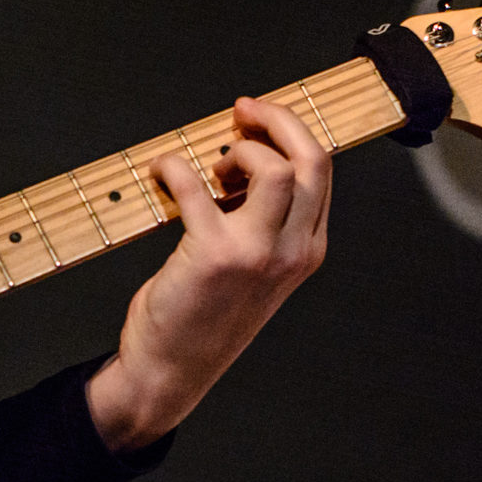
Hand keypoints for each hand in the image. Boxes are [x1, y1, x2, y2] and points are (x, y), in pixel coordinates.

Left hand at [86, 95, 330, 451]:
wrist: (171, 369)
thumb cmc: (205, 311)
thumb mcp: (256, 266)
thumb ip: (260, 217)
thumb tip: (239, 153)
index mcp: (307, 249)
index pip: (321, 170)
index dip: (288, 129)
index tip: (254, 116)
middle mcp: (292, 251)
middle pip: (310, 160)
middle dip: (276, 120)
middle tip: (241, 112)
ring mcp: (256, 254)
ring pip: (273, 169)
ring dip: (237, 151)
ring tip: (210, 166)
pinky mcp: (213, 255)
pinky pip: (195, 185)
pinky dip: (172, 167)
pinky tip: (161, 173)